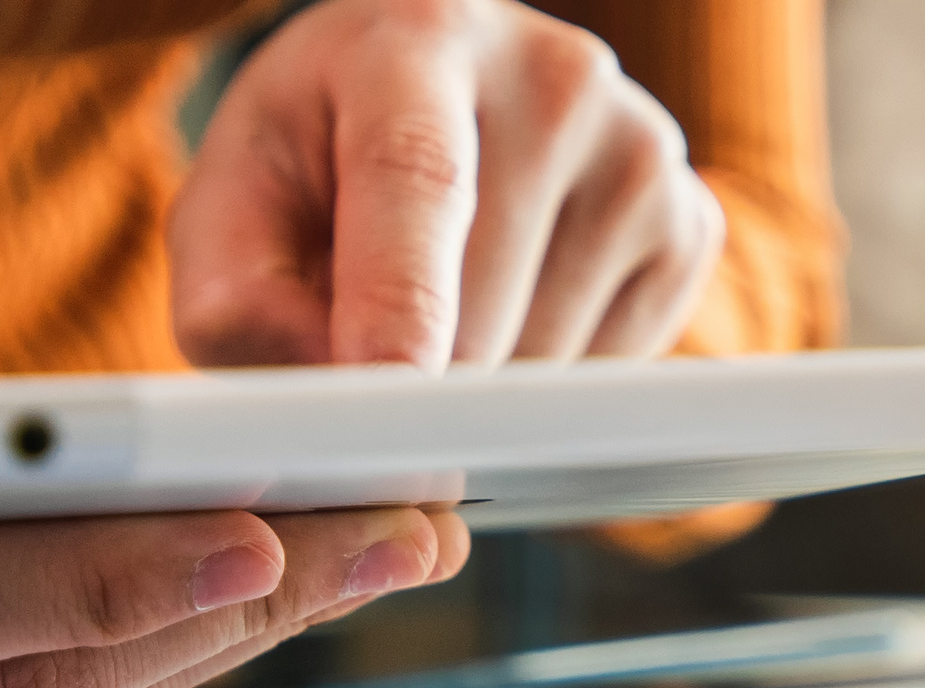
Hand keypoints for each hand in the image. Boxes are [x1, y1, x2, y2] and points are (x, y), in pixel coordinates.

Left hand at [172, 0, 723, 367]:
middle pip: (484, 302)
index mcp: (416, 40)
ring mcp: (640, 146)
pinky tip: (507, 317)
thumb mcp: (234, 206)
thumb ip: (238, 301)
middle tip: (356, 377)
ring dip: (479, 396)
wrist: (433, 107)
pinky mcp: (690, 221)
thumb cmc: (321, 160)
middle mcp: (551, 76)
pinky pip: (614, 372)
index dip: (400, 304)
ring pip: (552, 361)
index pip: (417, 179)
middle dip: (411, 393)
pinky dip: (550, 388)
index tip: (383, 409)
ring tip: (436, 315)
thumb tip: (323, 399)